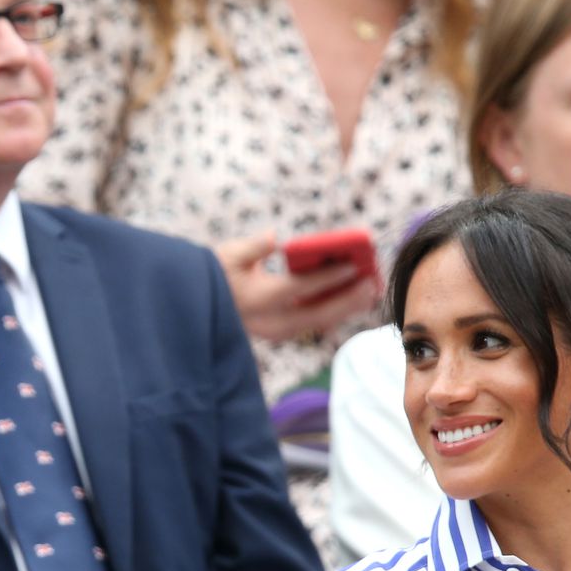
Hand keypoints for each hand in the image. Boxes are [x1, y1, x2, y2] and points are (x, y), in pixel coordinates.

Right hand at [214, 231, 379, 342]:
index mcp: (256, 298)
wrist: (200, 306)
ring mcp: (274, 331)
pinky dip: (333, 314)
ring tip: (368, 294)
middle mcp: (268, 321)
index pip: (298, 288)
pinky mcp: (279, 333)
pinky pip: (312, 325)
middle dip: (346, 300)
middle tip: (370, 285)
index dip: (327, 277)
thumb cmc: (214, 274)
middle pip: (315, 314)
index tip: (352, 267)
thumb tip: (273, 237)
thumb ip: (253, 247)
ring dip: (345, 310)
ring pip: (317, 324)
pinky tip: (351, 302)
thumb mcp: (228, 254)